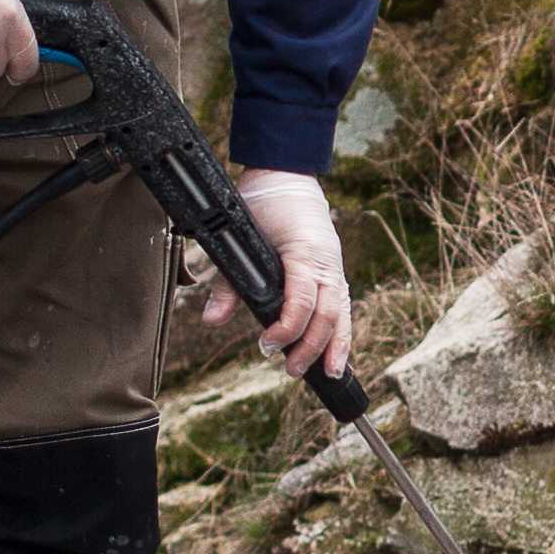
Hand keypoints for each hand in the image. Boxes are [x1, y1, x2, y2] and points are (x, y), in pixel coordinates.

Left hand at [207, 168, 355, 378]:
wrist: (287, 179)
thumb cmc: (264, 208)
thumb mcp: (241, 242)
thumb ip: (228, 283)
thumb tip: (212, 320)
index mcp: (306, 254)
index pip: (302, 301)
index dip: (287, 328)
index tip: (267, 345)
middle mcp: (327, 264)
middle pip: (328, 315)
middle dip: (312, 347)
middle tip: (291, 370)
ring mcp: (334, 269)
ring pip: (342, 314)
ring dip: (335, 346)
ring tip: (329, 374)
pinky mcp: (334, 272)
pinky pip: (342, 307)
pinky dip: (341, 332)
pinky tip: (335, 354)